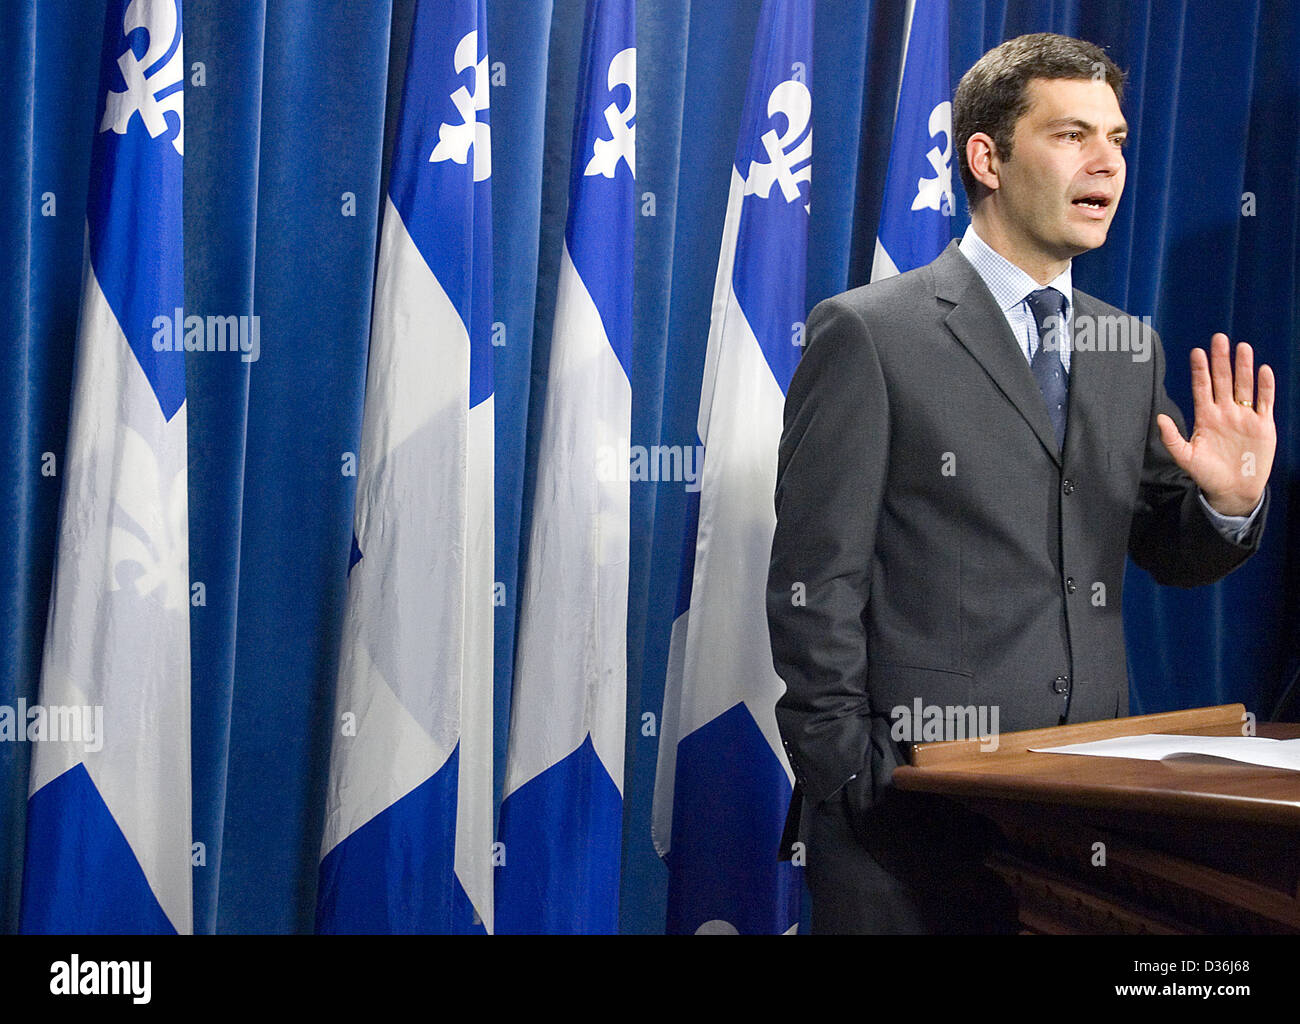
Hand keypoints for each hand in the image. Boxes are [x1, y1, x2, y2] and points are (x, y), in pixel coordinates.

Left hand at [1156, 333, 1275, 516]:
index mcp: (1206, 417)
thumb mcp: (1186, 458)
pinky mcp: (1263, 425)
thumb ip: (1172, 438)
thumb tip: (1158, 418)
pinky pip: (1265, 402)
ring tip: (1242, 347)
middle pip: (1223, 380)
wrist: (1233, 491)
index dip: (1200, 370)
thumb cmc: (1207, 475)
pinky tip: (1263, 370)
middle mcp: (1225, 412)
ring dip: (1244, 367)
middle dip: (1221, 360)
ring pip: (1244, 386)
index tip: (1196, 352)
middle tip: (1219, 339)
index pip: (1202, 388)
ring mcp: (1244, 417)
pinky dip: (1265, 386)